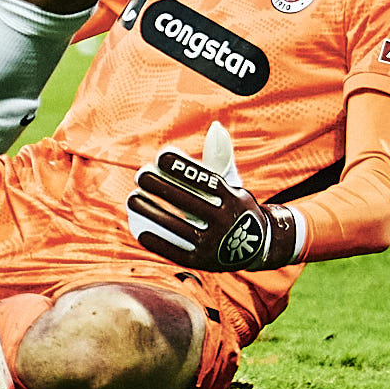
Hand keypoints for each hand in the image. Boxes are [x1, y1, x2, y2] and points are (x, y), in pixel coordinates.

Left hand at [126, 124, 298, 271]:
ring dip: (152, 213)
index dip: (182, 169)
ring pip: (179, 228)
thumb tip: (216, 126)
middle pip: (188, 202)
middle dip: (161, 187)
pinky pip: (178, 253)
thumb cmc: (232, 203)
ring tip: (132, 199)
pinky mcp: (204, 262)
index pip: (205, 181)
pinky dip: (158, 243)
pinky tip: (139, 230)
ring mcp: (215, 244)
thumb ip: (220, 155)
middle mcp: (226, 222)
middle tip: (140, 175)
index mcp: (233, 198)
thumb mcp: (231, 180)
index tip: (160, 156)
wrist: (257, 245)